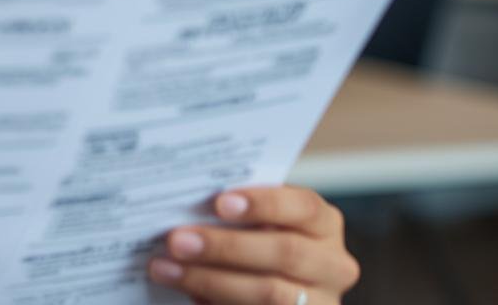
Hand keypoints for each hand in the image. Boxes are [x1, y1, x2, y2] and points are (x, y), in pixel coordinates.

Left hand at [148, 185, 359, 303]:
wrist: (278, 290)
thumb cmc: (258, 241)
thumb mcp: (258, 223)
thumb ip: (235, 213)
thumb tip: (183, 207)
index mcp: (324, 225)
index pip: (304, 207)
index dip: (264, 203)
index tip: (220, 202)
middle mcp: (333, 265)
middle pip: (285, 252)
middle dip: (225, 246)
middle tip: (176, 240)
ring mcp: (321, 302)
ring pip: (270, 294)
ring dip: (210, 280)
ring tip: (164, 269)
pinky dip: (214, 303)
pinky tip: (187, 295)